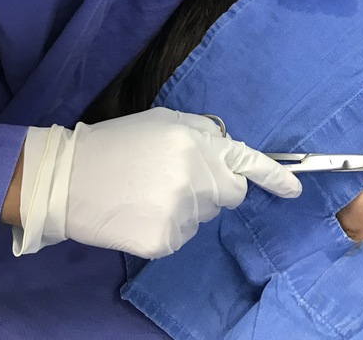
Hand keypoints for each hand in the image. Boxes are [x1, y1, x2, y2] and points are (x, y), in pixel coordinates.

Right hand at [12, 109, 300, 258]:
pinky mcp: (163, 241)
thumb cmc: (117, 143)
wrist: (68, 176)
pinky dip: (167, 227)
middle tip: (177, 177)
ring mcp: (180, 212)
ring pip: (204, 216)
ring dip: (187, 205)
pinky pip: (182, 236)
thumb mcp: (163, 121)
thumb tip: (226, 152)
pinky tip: (141, 211)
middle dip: (215, 187)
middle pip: (228, 194)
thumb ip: (201, 134)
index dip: (275, 177)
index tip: (294, 189)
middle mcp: (195, 178)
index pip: (245, 162)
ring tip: (149, 190)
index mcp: (196, 142)